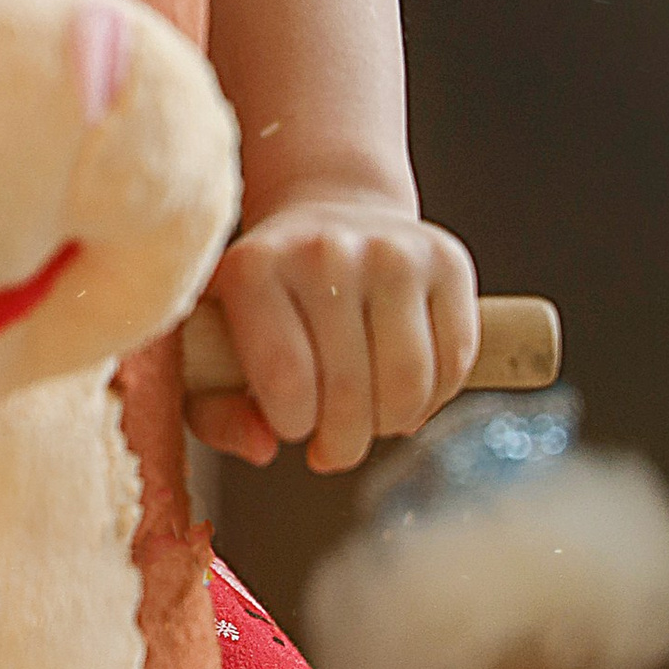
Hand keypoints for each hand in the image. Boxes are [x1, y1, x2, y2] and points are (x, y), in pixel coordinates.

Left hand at [190, 196, 478, 474]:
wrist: (326, 219)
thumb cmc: (263, 304)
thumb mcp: (213, 351)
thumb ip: (216, 413)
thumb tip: (264, 449)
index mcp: (253, 268)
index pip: (287, 380)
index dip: (294, 425)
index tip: (291, 424)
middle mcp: (325, 251)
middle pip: (350, 391)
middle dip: (343, 443)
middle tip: (332, 445)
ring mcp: (393, 250)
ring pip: (410, 383)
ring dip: (389, 424)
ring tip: (367, 419)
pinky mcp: (447, 260)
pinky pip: (455, 361)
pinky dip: (432, 397)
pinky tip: (399, 390)